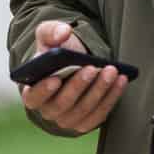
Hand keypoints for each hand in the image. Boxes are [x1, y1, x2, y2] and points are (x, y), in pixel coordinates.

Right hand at [19, 20, 127, 134]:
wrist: (73, 65)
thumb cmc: (56, 52)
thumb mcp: (48, 36)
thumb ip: (51, 31)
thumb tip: (63, 33)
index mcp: (32, 91)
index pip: (32, 97)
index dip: (43, 90)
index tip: (56, 78)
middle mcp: (47, 110)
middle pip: (62, 104)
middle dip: (78, 86)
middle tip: (92, 68)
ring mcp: (67, 120)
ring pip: (84, 110)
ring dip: (99, 90)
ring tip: (111, 71)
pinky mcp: (86, 123)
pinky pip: (99, 115)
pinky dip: (111, 97)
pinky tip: (120, 81)